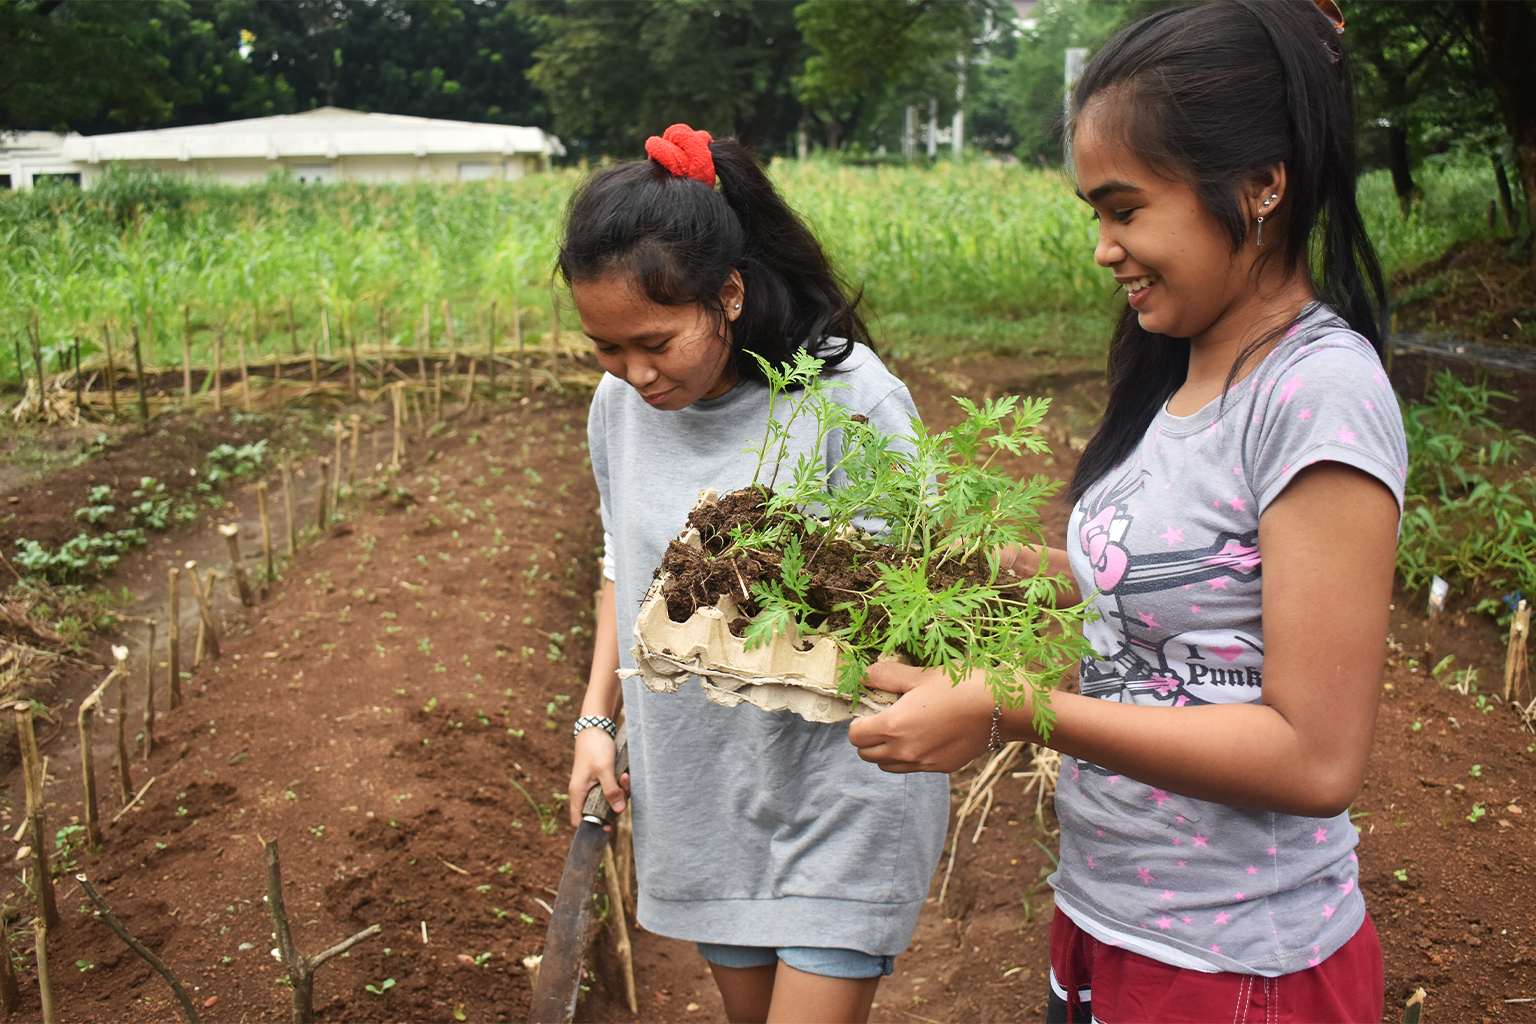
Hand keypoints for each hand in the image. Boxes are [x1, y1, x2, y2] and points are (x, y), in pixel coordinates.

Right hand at [568, 728, 629, 827]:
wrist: (597, 727)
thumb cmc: (596, 748)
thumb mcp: (605, 770)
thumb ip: (611, 790)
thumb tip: (618, 811)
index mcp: (578, 792)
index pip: (578, 820)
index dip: (591, 827)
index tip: (608, 826)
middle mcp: (584, 791)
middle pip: (598, 811)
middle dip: (613, 805)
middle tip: (623, 792)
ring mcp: (593, 785)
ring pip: (608, 799)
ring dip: (620, 792)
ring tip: (625, 777)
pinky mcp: (602, 778)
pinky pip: (612, 788)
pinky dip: (620, 784)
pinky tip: (625, 774)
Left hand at [847, 662, 995, 772]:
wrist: (1003, 709)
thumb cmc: (961, 686)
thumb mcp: (921, 675)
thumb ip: (887, 676)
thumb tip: (865, 675)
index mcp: (894, 727)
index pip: (855, 736)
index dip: (858, 721)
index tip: (871, 708)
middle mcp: (905, 752)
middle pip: (867, 755)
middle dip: (868, 737)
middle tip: (884, 716)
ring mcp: (924, 763)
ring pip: (888, 766)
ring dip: (886, 750)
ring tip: (903, 727)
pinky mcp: (942, 768)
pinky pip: (914, 767)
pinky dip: (910, 755)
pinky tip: (927, 734)